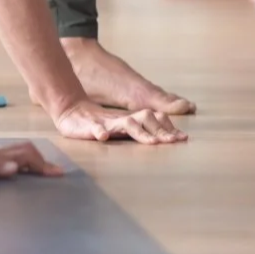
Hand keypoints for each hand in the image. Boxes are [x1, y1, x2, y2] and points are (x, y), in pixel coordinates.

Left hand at [0, 135, 63, 178]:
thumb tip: (17, 168)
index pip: (28, 157)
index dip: (43, 165)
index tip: (59, 174)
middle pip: (26, 152)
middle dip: (42, 161)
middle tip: (53, 172)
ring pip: (16, 154)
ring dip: (32, 160)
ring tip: (39, 169)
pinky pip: (5, 159)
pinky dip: (17, 163)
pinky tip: (10, 171)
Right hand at [55, 99, 187, 144]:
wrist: (71, 110)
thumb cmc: (100, 123)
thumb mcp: (121, 127)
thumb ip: (140, 131)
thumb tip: (164, 140)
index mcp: (131, 120)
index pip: (155, 120)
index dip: (168, 129)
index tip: (183, 139)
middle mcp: (122, 119)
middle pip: (146, 119)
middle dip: (161, 131)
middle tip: (174, 142)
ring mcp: (106, 122)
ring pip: (126, 124)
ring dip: (140, 132)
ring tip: (152, 143)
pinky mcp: (88, 127)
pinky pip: (95, 128)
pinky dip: (99, 131)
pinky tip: (103, 137)